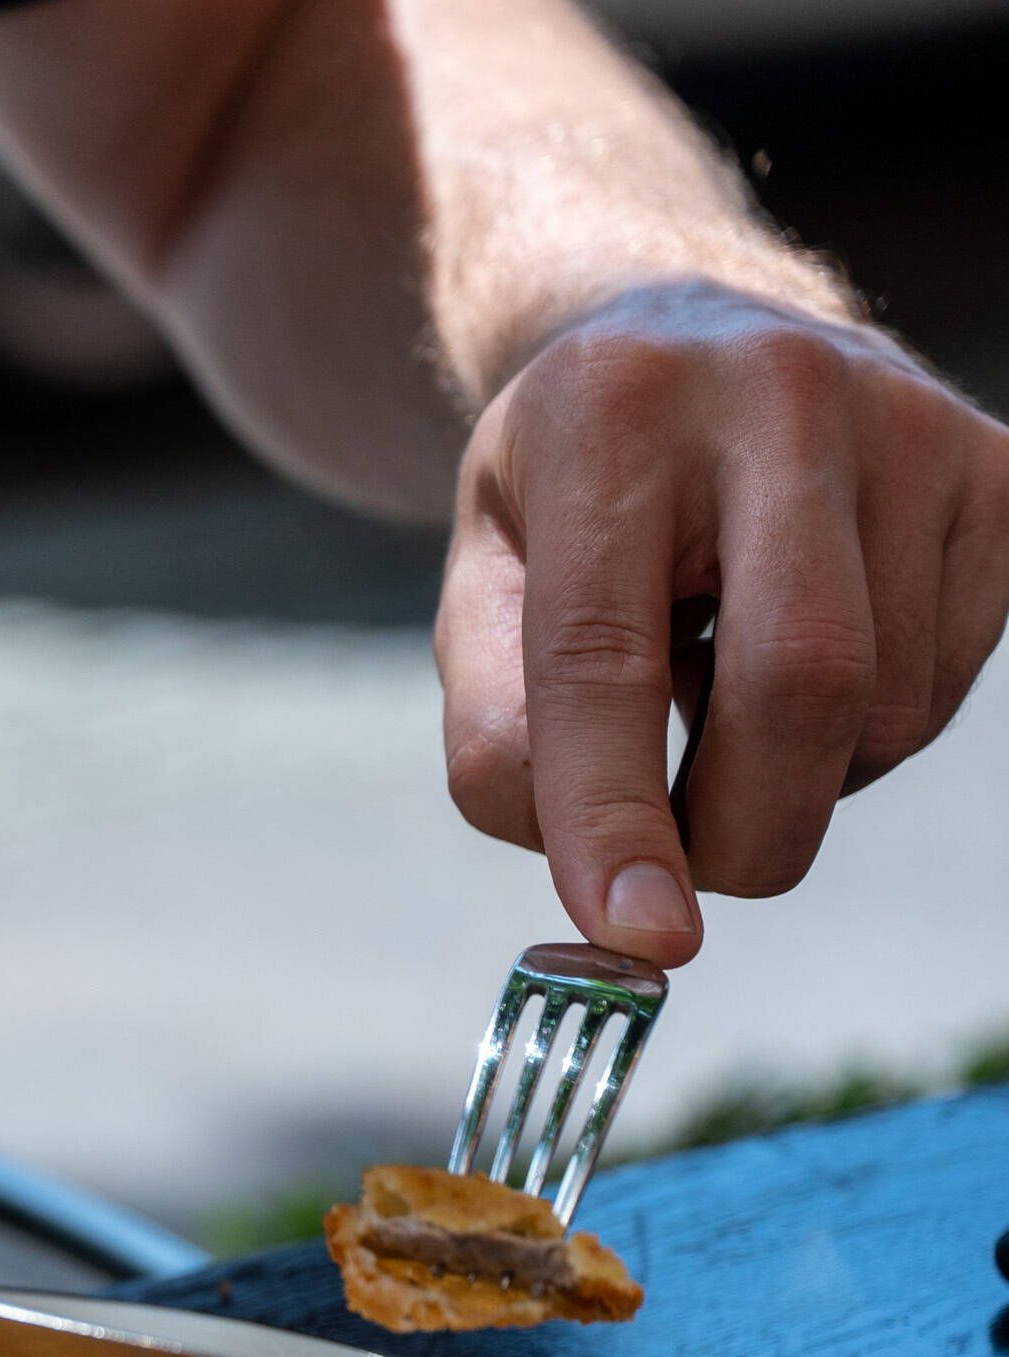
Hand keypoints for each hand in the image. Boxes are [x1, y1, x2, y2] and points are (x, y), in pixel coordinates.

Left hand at [438, 279, 1008, 964]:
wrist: (682, 338)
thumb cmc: (569, 500)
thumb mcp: (482, 589)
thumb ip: (503, 740)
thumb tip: (612, 899)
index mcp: (608, 415)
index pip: (607, 657)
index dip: (616, 813)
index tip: (639, 936)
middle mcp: (779, 395)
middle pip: (797, 689)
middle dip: (741, 830)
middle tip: (683, 871)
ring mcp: (914, 426)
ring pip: (880, 714)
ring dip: (793, 775)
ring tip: (721, 684)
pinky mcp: (1002, 476)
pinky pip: (947, 689)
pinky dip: (864, 731)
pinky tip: (800, 648)